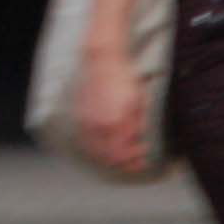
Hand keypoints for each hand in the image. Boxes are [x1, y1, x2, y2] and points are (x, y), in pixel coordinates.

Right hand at [76, 44, 149, 174]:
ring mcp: (86, 122)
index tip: (143, 156)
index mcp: (115, 122)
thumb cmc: (122, 79)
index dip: (134, 159)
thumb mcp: (138, 103)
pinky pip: (86, 141)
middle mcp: (98, 125)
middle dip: (123, 162)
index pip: (122, 154)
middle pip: (108, 157)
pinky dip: (96, 148)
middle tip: (134, 160)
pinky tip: (105, 145)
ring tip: (121, 154)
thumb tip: (138, 142)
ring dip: (109, 157)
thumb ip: (137, 126)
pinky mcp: (80, 118)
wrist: (102, 62)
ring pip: (95, 152)